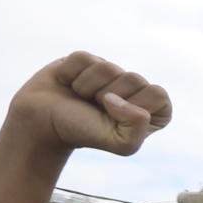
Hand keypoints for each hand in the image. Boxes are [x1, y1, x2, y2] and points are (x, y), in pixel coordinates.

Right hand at [5, 53, 170, 159]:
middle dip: (109, 97)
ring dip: (88, 87)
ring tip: (82, 97)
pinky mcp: (86, 60)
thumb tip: (117, 98)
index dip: (133, 107)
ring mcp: (110, 72)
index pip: (158, 94)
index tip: (115, 118)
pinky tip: (68, 84)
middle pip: (134, 78)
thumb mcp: (122, 144)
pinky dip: (71, 74)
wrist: (44, 123)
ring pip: (108, 67)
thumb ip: (137, 127)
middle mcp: (135, 88)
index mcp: (154, 109)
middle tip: (95, 108)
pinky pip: (83, 58)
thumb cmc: (86, 133)